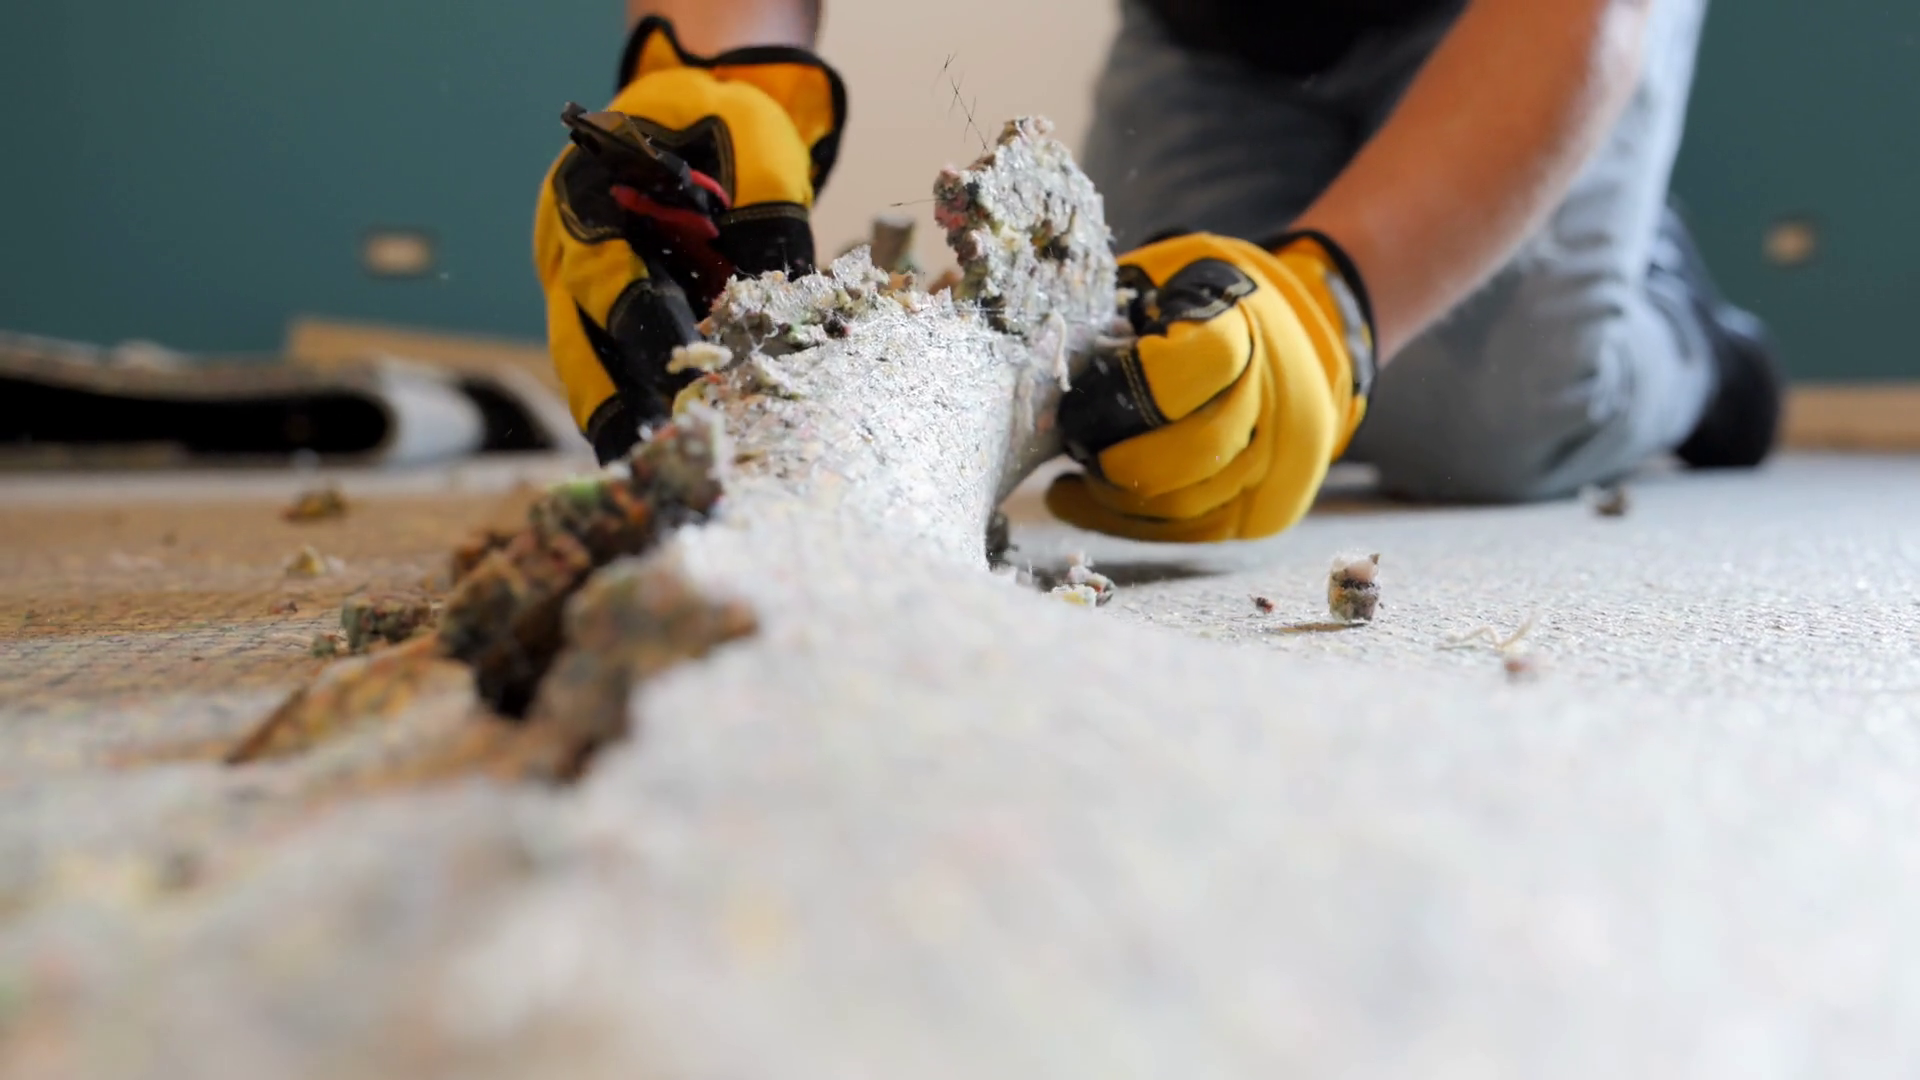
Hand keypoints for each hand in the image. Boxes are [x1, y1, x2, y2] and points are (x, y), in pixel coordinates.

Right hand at [533, 15, 845, 461]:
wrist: (701, 124)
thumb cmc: (721, 126)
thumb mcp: (752, 140)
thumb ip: (763, 205)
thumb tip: (781, 290)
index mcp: (587, 198)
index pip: (607, 270)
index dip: (644, 321)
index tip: (689, 366)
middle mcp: (568, 257)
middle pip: (578, 344)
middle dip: (619, 403)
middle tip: (663, 453)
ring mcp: (581, 301)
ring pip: (588, 378)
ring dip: (624, 429)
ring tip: (662, 479)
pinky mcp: (609, 332)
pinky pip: (616, 385)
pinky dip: (643, 422)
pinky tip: (677, 463)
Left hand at [1045, 231, 1376, 541]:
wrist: (1301, 338)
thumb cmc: (1209, 302)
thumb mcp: (1166, 277)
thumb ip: (1115, 312)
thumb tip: (1044, 363)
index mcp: (1248, 331)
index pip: (1185, 372)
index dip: (1116, 397)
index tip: (1074, 405)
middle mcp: (1280, 403)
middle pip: (1185, 454)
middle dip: (1113, 459)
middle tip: (1072, 445)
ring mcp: (1282, 465)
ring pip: (1185, 505)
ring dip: (1115, 498)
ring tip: (1076, 473)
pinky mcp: (1269, 510)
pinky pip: (1191, 531)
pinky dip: (1129, 522)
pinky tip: (1082, 500)